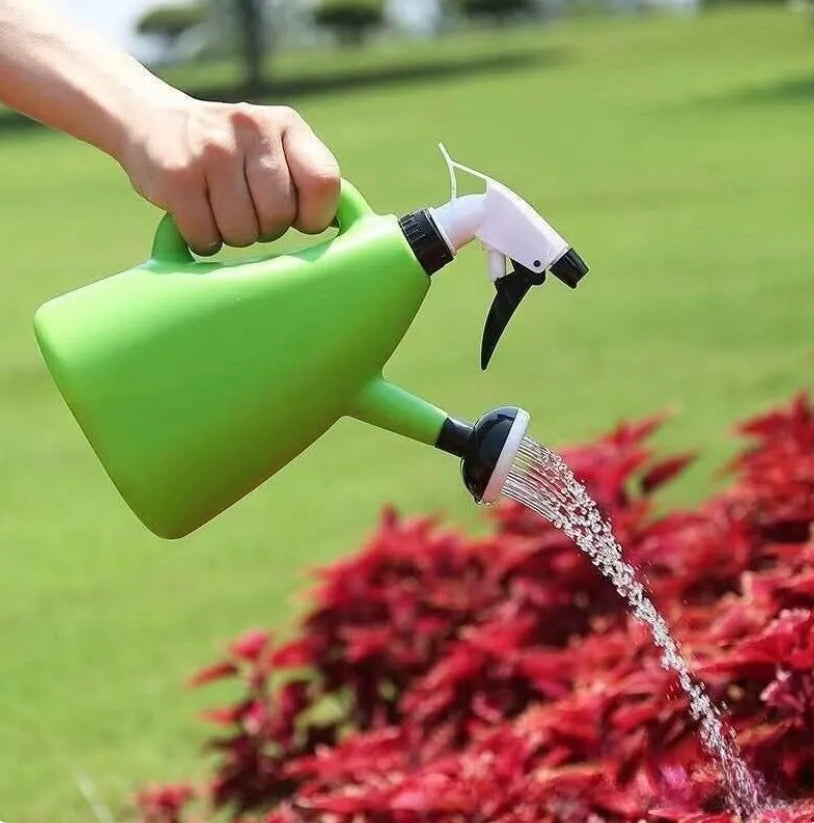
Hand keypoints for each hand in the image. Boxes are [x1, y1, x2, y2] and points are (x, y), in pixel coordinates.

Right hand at [117, 96, 340, 255]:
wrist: (149, 118)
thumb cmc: (228, 150)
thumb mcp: (272, 145)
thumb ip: (306, 177)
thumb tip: (344, 226)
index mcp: (286, 125)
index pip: (324, 183)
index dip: (314, 216)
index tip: (298, 219)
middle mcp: (252, 128)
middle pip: (280, 217)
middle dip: (265, 228)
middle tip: (246, 209)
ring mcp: (213, 150)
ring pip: (243, 233)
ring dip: (232, 235)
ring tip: (218, 208)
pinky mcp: (178, 176)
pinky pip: (206, 236)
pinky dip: (202, 239)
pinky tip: (194, 215)